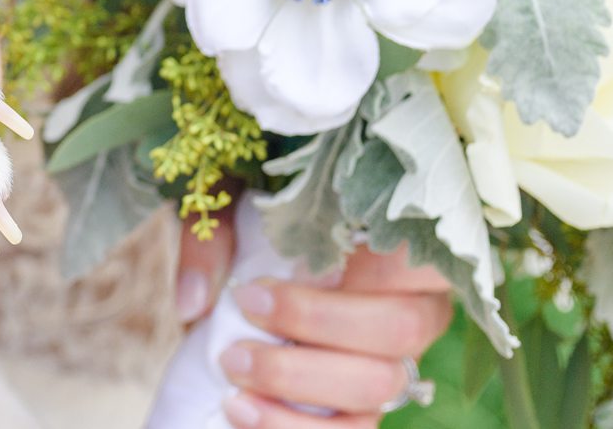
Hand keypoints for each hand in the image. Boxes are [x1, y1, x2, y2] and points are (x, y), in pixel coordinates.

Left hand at [179, 221, 453, 427]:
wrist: (243, 276)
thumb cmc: (250, 225)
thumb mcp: (224, 205)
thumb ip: (209, 238)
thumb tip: (195, 303)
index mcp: (399, 250)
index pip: (417, 264)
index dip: (348, 269)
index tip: (254, 291)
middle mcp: (416, 310)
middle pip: (397, 331)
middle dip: (312, 328)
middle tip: (240, 322)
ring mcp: (397, 365)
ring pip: (378, 391)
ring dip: (298, 386)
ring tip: (232, 375)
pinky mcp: (368, 407)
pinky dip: (293, 427)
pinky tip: (243, 410)